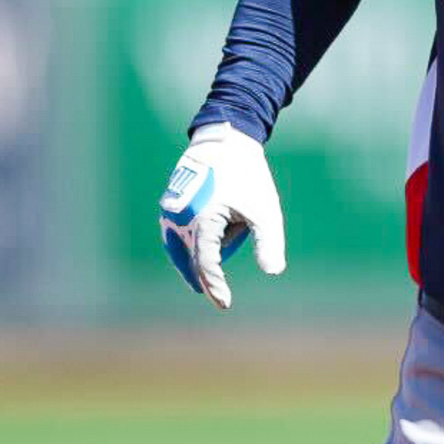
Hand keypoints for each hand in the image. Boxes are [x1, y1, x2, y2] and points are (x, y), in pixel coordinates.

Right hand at [158, 123, 285, 308]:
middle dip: (202, 274)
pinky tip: (193, 250)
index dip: (215, 286)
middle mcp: (180, 217)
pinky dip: (183, 244)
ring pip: (176, 245)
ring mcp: (171, 208)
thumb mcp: (264, 210)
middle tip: (213, 294)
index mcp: (203, 221)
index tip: (224, 304)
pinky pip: (173, 231)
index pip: (205, 264)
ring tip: (199, 279)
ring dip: (189, 261)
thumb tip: (273, 271)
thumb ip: (268, 241)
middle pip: (189, 257)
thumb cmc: (248, 175)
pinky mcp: (170, 200)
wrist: (227, 139)